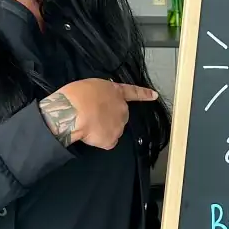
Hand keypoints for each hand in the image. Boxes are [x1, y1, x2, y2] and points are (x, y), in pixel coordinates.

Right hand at [38, 79, 156, 148]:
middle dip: (109, 117)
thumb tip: (97, 102)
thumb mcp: (91, 86)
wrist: (73, 112)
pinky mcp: (112, 139)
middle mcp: (122, 108)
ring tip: (89, 126)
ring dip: (104, 129)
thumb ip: (100, 94)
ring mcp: (119, 125)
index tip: (155, 95)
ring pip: (113, 129)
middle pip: (120, 115)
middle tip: (93, 117)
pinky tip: (90, 135)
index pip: (133, 92)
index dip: (144, 94)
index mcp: (116, 92)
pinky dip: (100, 141)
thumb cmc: (77, 95)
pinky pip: (107, 142)